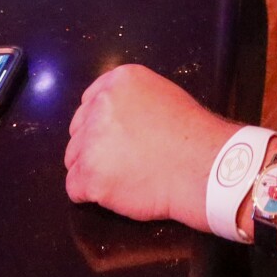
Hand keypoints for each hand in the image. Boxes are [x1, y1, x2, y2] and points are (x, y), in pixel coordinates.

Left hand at [64, 64, 235, 227]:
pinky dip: (91, 195)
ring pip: (74, 160)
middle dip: (94, 146)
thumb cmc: (192, 135)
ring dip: (92, 170)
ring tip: (123, 177)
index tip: (115, 136)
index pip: (89, 101)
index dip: (101, 122)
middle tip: (122, 159)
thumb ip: (132, 100)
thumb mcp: (163, 96)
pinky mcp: (90, 175)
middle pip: (78, 131)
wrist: (203, 166)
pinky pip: (74, 188)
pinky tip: (116, 192)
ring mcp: (92, 142)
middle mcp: (100, 106)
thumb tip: (116, 117)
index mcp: (119, 82)